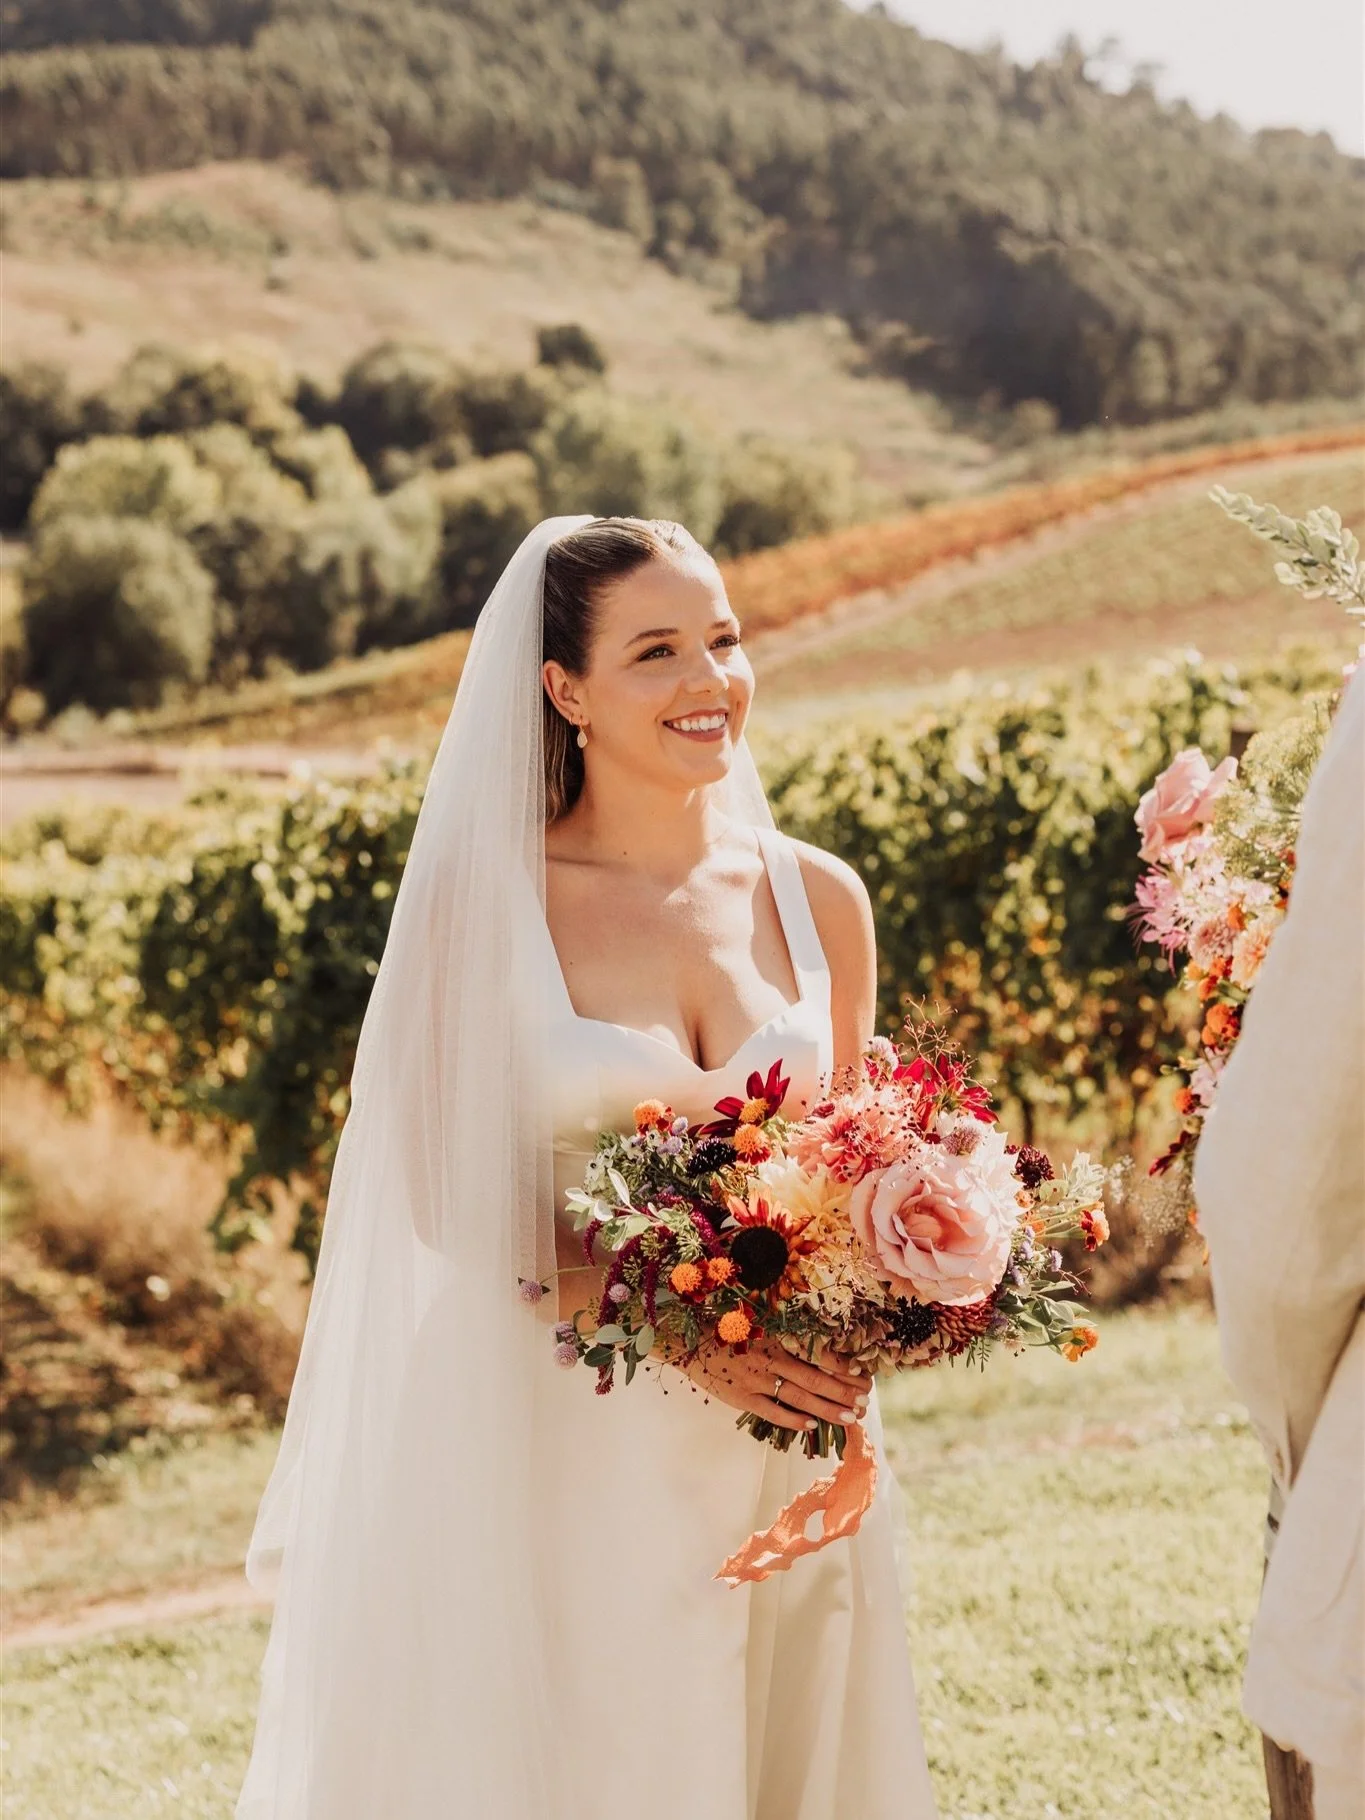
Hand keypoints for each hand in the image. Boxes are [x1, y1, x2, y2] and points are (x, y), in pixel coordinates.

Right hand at [680, 1332, 869, 1431]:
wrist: (688, 1341)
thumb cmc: (726, 1328)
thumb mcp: (758, 1323)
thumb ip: (784, 1334)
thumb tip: (816, 1346)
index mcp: (777, 1337)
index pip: (818, 1353)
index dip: (843, 1365)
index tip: (862, 1373)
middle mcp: (770, 1358)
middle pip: (816, 1379)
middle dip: (844, 1391)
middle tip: (865, 1401)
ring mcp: (756, 1380)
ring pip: (800, 1398)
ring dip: (828, 1409)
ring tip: (851, 1417)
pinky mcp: (742, 1398)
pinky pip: (772, 1412)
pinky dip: (792, 1419)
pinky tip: (811, 1426)